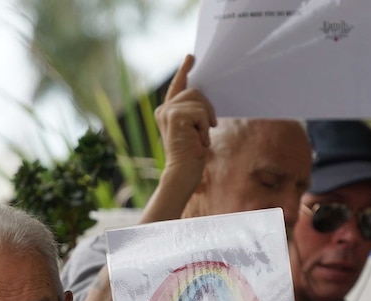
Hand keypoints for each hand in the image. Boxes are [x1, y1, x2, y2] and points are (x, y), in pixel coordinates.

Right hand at [154, 54, 216, 192]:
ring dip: (206, 120)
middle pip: (195, 91)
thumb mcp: (194, 130)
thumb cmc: (190, 156)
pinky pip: (202, 112)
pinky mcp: (175, 116)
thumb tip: (203, 98)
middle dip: (207, 109)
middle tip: (207, 129)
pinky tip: (198, 140)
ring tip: (199, 138)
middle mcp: (163, 109)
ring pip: (200, 102)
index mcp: (167, 112)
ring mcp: (167, 111)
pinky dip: (205, 127)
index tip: (191, 57)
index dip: (184, 70)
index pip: (177, 86)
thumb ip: (194, 113)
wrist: (182, 173)